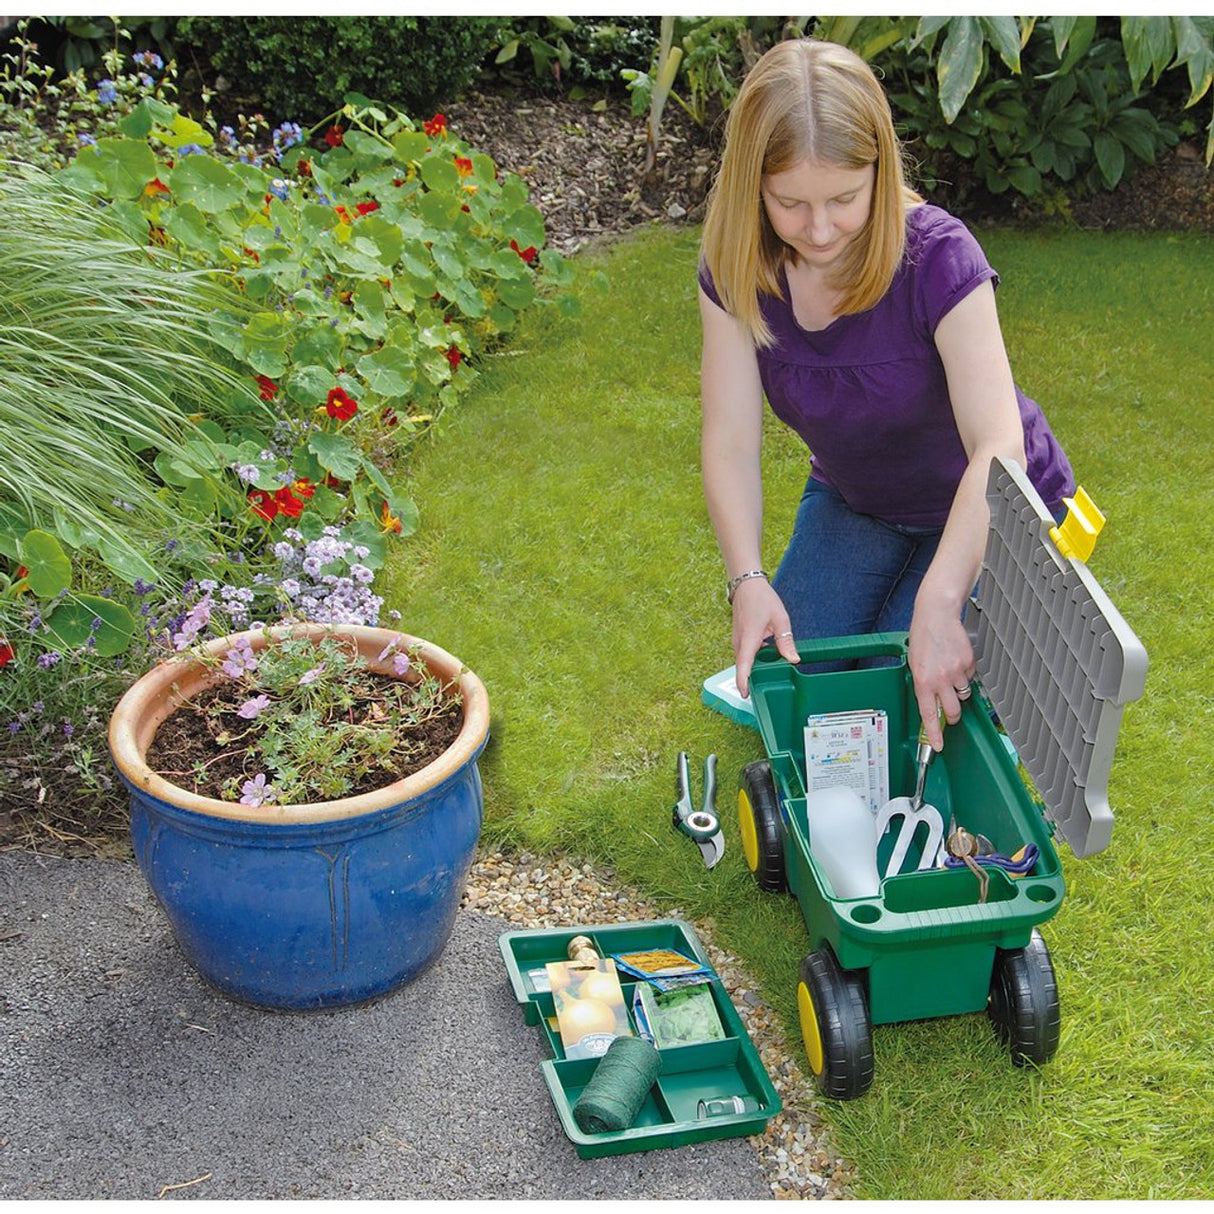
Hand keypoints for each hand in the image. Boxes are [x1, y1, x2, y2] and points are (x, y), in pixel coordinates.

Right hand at [732, 578, 799, 696]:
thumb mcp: (780, 619)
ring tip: (772, 674)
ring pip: (746, 661)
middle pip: (745, 667)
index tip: (745, 695)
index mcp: (749, 638)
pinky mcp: (739, 639)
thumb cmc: (763, 599)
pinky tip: (769, 657)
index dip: (743, 681)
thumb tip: (794, 659)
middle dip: (753, 680)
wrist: (746, 585)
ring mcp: (737, 641)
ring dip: (756, 668)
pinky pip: (746, 655)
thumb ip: (786, 641)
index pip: (744, 665)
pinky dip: (755, 659)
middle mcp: (739, 642)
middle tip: (769, 690)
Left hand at [907, 602, 974, 750]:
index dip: (934, 733)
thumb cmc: (923, 637)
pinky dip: (964, 674)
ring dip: (957, 691)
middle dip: (951, 715)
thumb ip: (922, 684)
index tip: (938, 745)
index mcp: (922, 680)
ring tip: (948, 673)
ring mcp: (956, 671)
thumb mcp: (914, 664)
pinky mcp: (969, 663)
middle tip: (948, 709)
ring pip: (962, 695)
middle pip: (952, 711)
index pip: (929, 714)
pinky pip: (969, 678)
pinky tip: (955, 661)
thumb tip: (931, 703)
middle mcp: (940, 679)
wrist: (937, 614)